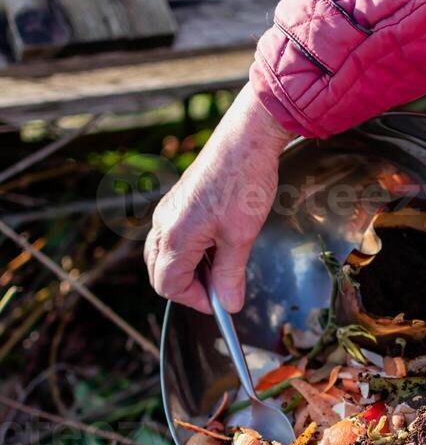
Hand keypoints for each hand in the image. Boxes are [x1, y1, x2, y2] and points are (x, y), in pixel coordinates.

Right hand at [145, 83, 291, 313]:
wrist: (246, 139)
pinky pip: (174, 237)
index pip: (168, 285)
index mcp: (175, 236)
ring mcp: (168, 211)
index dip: (194, 300)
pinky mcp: (177, 202)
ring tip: (222, 264)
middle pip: (160, 273)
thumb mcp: (240, 237)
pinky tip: (218, 244)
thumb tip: (229, 304)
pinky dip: (191, 251)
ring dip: (190, 269)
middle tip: (220, 287)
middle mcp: (164, 224)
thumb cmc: (243, 183)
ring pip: (165, 255)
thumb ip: (231, 275)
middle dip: (188, 287)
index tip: (220, 301)